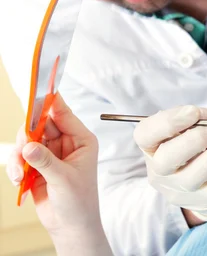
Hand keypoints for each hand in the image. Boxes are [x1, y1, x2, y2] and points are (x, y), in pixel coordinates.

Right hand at [6, 93, 102, 236]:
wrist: (70, 225)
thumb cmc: (79, 202)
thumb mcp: (64, 179)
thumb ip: (45, 161)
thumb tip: (28, 146)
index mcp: (81, 139)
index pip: (63, 113)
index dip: (49, 102)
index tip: (36, 92)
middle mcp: (66, 142)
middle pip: (39, 124)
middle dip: (27, 136)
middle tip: (23, 151)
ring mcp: (50, 153)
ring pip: (27, 140)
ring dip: (18, 156)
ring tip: (21, 174)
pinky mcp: (37, 164)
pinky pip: (20, 156)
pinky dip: (15, 167)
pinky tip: (20, 180)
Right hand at [134, 106, 206, 223]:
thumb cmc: (197, 147)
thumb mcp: (190, 129)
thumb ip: (197, 120)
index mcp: (151, 147)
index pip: (145, 135)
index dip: (168, 122)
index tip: (194, 111)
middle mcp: (159, 172)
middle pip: (168, 157)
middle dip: (198, 137)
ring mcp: (179, 190)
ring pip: (196, 173)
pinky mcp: (203, 202)